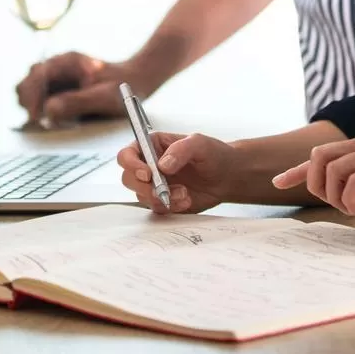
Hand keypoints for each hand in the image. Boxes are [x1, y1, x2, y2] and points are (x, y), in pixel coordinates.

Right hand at [16, 52, 156, 124]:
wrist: (137, 79)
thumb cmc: (124, 85)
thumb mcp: (104, 96)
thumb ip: (77, 102)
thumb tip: (49, 110)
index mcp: (67, 61)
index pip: (37, 75)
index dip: (33, 97)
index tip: (37, 117)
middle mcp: (58, 66)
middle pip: (27, 82)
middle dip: (30, 103)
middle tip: (41, 123)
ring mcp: (57, 78)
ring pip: (29, 91)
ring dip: (34, 108)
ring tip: (48, 123)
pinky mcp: (59, 89)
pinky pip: (40, 100)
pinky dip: (41, 111)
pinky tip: (52, 121)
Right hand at [117, 131, 236, 213]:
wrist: (227, 176)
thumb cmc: (213, 154)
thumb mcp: (199, 144)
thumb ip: (180, 150)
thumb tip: (162, 165)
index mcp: (151, 146)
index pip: (127, 155)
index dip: (131, 165)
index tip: (147, 174)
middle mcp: (148, 165)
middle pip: (128, 179)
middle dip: (145, 188)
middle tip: (165, 190)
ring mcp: (154, 185)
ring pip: (142, 197)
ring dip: (162, 198)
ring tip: (185, 194)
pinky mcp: (163, 201)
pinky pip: (157, 209)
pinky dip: (171, 208)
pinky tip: (187, 200)